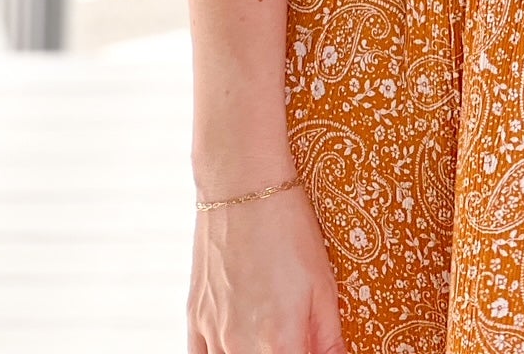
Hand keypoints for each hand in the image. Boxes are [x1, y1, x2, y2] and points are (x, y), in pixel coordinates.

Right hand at [187, 180, 346, 352]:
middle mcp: (241, 346)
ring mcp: (213, 334)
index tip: (312, 348)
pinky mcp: (195, 318)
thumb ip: (329, 337)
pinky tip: (237, 346)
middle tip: (294, 339)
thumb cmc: (289, 228)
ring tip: (270, 336)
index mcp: (279, 341)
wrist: (242, 185)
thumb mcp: (323, 283)